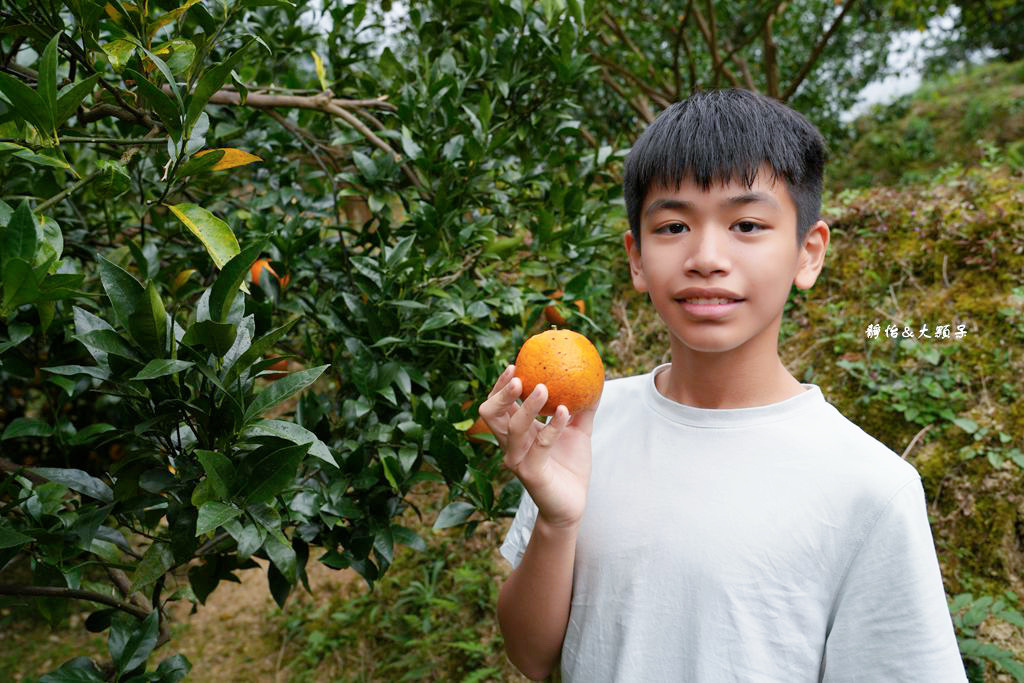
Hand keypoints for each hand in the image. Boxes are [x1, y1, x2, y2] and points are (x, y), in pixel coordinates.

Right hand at [478, 364, 595, 528]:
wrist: (572, 504)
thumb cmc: (570, 466)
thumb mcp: (578, 431)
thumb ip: (583, 407)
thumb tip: (594, 379)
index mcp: (516, 432)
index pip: (497, 404)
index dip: (500, 385)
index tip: (515, 365)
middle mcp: (511, 444)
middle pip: (491, 413)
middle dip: (501, 393)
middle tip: (520, 377)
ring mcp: (518, 459)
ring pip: (512, 427)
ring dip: (528, 405)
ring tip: (544, 388)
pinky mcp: (531, 473)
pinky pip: (540, 444)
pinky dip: (553, 425)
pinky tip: (566, 412)